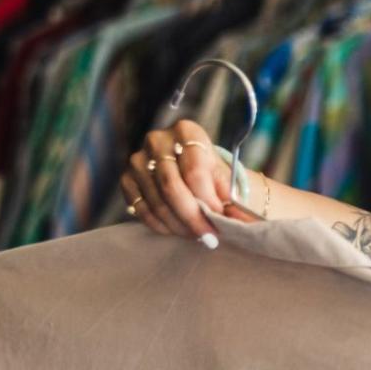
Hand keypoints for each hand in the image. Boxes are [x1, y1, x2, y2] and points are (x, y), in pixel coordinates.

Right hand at [122, 119, 264, 244]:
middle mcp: (157, 141)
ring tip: (196, 236)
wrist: (185, 164)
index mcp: (186, 132)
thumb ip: (231, 198)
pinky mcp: (127, 179)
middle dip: (192, 218)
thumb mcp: (224, 177)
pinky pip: (141, 209)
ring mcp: (138, 160)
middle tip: (208, 237)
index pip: (194, 171)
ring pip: (157, 202)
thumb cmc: (208, 171)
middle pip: (172, 187)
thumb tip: (243, 223)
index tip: (220, 221)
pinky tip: (177, 231)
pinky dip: (161, 226)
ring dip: (179, 226)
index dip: (208, 201)